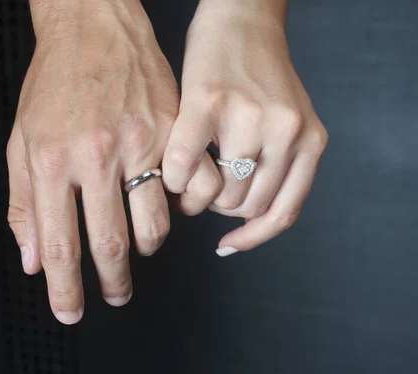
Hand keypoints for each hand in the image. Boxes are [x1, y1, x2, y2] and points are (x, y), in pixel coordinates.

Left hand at [7, 0, 178, 323]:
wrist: (92, 27)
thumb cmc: (53, 84)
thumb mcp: (21, 142)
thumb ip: (23, 204)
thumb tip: (32, 260)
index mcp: (51, 160)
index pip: (59, 245)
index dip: (64, 289)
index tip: (70, 311)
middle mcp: (95, 154)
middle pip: (110, 242)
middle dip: (112, 281)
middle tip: (114, 295)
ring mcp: (137, 141)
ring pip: (153, 222)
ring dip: (145, 248)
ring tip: (136, 249)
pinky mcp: (169, 128)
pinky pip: (185, 186)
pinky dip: (179, 208)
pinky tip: (165, 208)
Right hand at [162, 0, 327, 255]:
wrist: (241, 17)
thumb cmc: (258, 75)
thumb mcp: (288, 123)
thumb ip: (278, 167)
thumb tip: (241, 220)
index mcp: (309, 140)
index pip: (283, 212)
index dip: (252, 238)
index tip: (228, 243)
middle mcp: (286, 131)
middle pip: (245, 206)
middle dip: (219, 206)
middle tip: (204, 187)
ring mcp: (247, 116)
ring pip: (217, 194)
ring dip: (196, 195)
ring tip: (188, 175)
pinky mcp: (207, 101)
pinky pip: (184, 165)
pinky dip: (174, 177)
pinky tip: (171, 170)